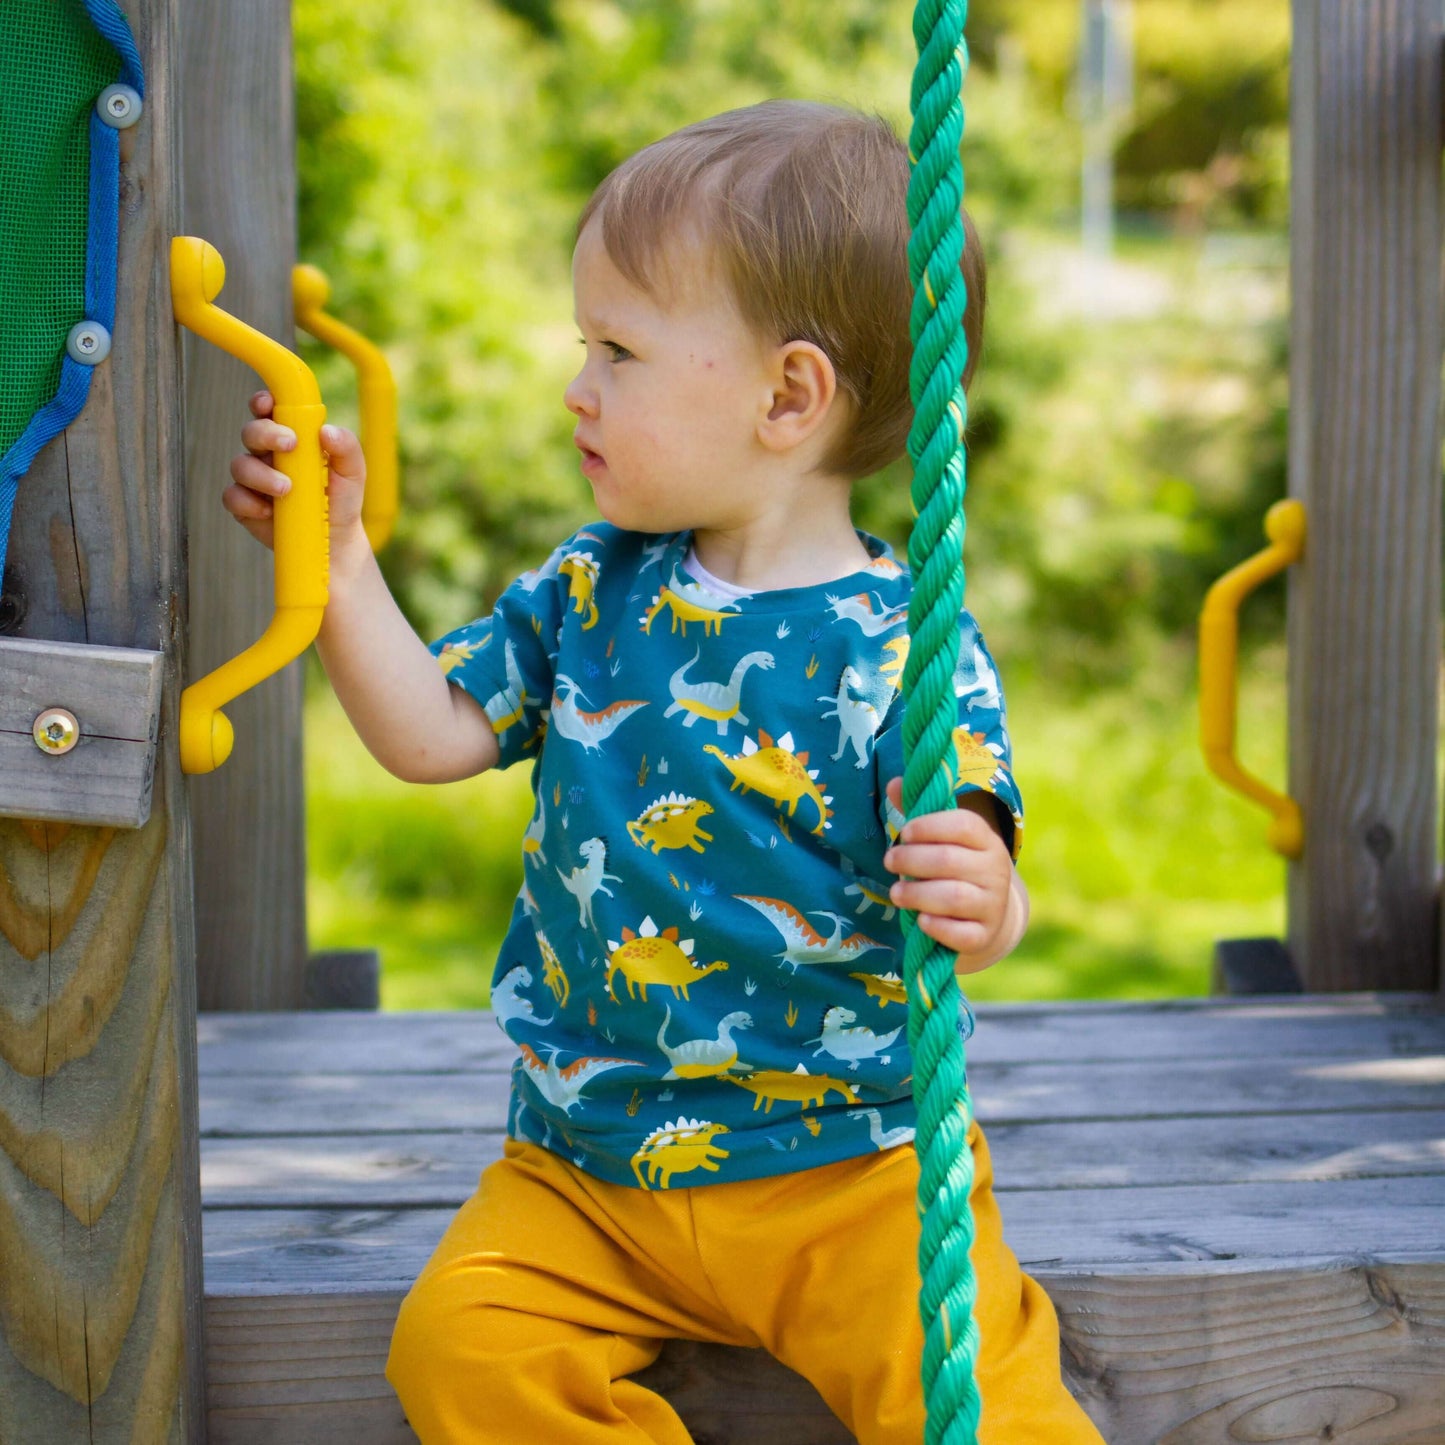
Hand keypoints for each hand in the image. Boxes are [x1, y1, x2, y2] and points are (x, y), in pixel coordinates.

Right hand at [226, 390, 368, 565]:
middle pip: (251, 432)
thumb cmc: (341, 498)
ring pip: (240, 465)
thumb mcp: (352, 471)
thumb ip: (346, 447)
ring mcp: (253, 480)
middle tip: (290, 445)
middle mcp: (267, 454)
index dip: (262, 402)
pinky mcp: (245, 505)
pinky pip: (232, 497)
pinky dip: (247, 502)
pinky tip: (268, 511)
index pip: (269, 411)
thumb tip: (326, 431)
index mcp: (290, 437)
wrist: (335, 540)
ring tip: (287, 488)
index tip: (269, 404)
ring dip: (261, 474)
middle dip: (266, 434)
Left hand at [882, 776, 1018, 973]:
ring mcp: (992, 904)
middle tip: (889, 861)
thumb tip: (894, 782)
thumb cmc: (954, 867)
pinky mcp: (984, 935)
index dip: (929, 826)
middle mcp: (995, 870)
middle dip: (911, 860)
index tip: (905, 833)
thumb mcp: (941, 838)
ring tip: (895, 893)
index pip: (963, 825)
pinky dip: (938, 927)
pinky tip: (920, 921)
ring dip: (917, 894)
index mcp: (986, 840)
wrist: (986, 914)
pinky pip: (962, 934)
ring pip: (953, 897)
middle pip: (949, 860)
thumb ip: (918, 812)